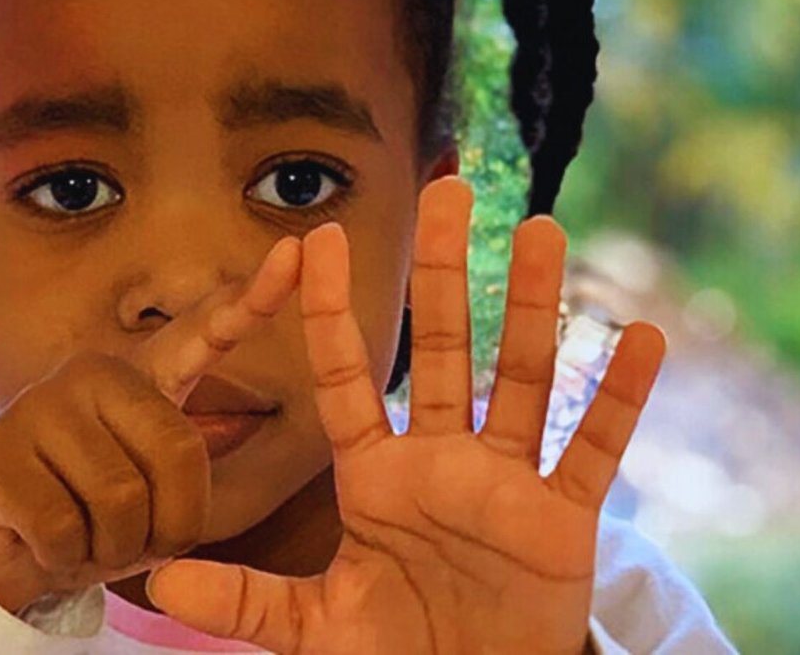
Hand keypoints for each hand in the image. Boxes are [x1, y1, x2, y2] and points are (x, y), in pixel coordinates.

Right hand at [0, 234, 303, 613]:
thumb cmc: (93, 515)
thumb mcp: (154, 487)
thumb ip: (186, 458)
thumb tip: (231, 428)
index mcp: (143, 377)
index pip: (205, 331)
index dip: (252, 297)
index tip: (294, 251)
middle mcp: (92, 374)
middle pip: (179, 452)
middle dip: (172, 523)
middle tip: (137, 539)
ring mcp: (38, 408)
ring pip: (123, 501)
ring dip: (116, 548)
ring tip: (87, 538)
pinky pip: (65, 529)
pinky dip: (67, 559)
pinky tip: (46, 545)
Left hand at [145, 176, 666, 653]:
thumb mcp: (314, 631)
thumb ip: (246, 602)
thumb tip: (161, 584)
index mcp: (376, 478)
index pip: (347, 378)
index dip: (333, 312)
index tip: (321, 240)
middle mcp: (442, 463)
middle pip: (442, 350)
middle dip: (445, 272)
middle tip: (450, 189)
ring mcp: (506, 484)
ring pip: (521, 378)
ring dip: (534, 307)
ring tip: (541, 230)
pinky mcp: (563, 519)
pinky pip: (593, 449)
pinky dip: (616, 397)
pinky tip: (638, 336)